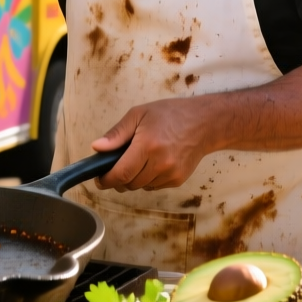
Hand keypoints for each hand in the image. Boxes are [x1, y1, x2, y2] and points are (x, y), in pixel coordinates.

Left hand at [91, 99, 217, 191]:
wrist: (204, 123)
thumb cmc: (171, 114)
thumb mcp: (139, 114)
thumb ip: (117, 133)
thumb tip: (97, 148)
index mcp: (147, 145)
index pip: (121, 174)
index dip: (106, 180)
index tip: (99, 180)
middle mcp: (160, 163)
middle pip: (130, 184)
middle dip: (119, 179)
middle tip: (117, 167)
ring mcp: (171, 173)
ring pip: (142, 187)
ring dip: (134, 179)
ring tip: (138, 161)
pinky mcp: (178, 180)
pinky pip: (155, 186)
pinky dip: (149, 179)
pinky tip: (153, 163)